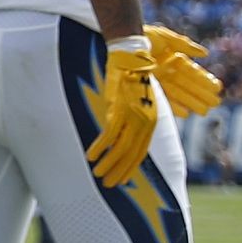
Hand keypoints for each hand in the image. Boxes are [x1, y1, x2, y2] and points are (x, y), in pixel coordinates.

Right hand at [84, 37, 159, 186]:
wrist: (130, 57)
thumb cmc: (132, 76)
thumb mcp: (137, 99)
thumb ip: (132, 116)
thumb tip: (121, 129)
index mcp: (151, 121)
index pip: (141, 152)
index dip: (131, 168)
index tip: (122, 180)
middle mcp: (145, 122)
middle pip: (132, 154)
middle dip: (120, 171)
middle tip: (108, 185)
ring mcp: (132, 116)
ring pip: (121, 148)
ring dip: (108, 163)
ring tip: (97, 174)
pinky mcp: (119, 109)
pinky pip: (109, 134)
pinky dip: (100, 147)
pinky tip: (91, 156)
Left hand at [144, 24, 220, 117]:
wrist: (125, 39)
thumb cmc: (146, 36)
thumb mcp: (168, 38)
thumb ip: (186, 46)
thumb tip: (206, 54)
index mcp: (174, 60)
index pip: (193, 72)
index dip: (205, 80)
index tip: (217, 87)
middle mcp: (167, 72)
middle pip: (188, 85)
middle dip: (201, 94)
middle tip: (215, 103)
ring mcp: (158, 80)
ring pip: (179, 94)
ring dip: (192, 103)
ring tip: (204, 111)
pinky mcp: (147, 86)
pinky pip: (163, 99)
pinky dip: (174, 106)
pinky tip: (185, 113)